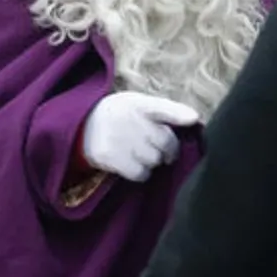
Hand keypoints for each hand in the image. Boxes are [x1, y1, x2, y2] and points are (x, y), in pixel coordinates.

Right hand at [82, 92, 199, 182]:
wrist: (81, 127)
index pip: (162, 107)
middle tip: (162, 150)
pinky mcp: (110, 157)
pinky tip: (133, 164)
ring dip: (153, 160)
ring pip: (154, 160)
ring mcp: (120, 139)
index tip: (193, 119)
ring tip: (141, 153)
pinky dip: (141, 172)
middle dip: (168, 149)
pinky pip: (140, 173)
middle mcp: (130, 119)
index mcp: (138, 103)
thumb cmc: (119, 115)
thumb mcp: (137, 103)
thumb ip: (164, 110)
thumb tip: (195, 118)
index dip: (179, 114)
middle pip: (165, 142)